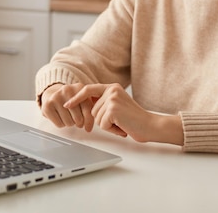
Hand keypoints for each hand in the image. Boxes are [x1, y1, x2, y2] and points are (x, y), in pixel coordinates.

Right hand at [40, 83, 94, 131]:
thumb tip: (88, 128)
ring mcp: (56, 97)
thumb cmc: (71, 100)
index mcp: (79, 87)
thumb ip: (89, 111)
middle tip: (75, 119)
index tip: (88, 127)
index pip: (88, 109)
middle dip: (78, 123)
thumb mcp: (83, 100)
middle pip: (78, 118)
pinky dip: (61, 124)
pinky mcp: (47, 105)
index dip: (89, 121)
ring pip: (68, 122)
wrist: (53, 94)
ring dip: (70, 123)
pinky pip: (59, 124)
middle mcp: (67, 90)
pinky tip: (60, 116)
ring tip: (67, 116)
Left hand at [64, 83, 183, 144]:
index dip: (76, 97)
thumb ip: (104, 103)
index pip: (88, 89)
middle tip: (119, 121)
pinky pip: (102, 124)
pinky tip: (123, 126)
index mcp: (112, 87)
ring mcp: (112, 99)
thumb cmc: (134, 120)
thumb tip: (86, 106)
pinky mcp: (113, 109)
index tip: (66, 104)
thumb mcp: (117, 106)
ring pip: (96, 118)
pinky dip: (111, 129)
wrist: (151, 125)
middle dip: (102, 120)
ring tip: (122, 123)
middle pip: (92, 109)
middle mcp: (112, 90)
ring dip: (107, 125)